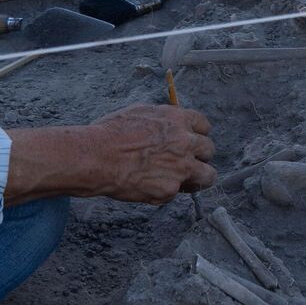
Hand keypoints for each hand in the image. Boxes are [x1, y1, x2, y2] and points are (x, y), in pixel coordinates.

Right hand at [82, 104, 217, 203]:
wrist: (96, 157)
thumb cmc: (110, 133)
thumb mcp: (140, 112)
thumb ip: (162, 119)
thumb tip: (169, 123)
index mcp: (178, 119)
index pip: (203, 125)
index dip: (197, 134)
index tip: (192, 141)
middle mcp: (185, 142)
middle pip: (209, 150)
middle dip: (199, 156)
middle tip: (186, 162)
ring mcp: (181, 167)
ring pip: (208, 176)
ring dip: (197, 178)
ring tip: (183, 181)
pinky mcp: (170, 189)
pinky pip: (175, 192)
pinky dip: (164, 192)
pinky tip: (147, 186)